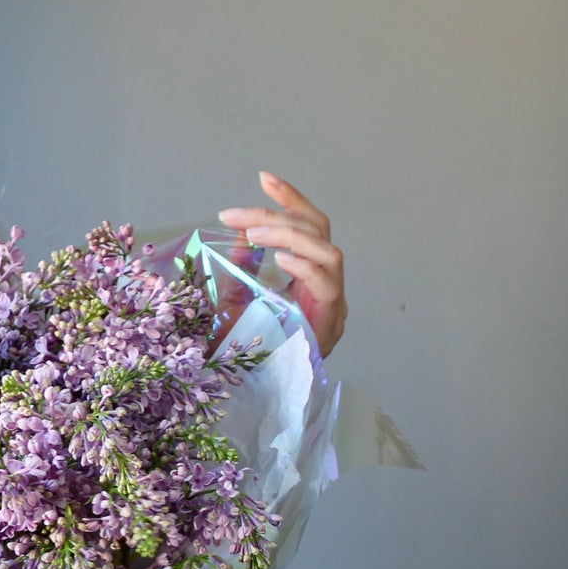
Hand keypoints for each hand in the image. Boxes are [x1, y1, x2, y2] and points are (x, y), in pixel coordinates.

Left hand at [218, 171, 346, 357]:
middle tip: (236, 215)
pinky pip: (328, 286)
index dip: (291, 199)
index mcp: (308, 274)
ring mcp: (332, 302)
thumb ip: (243, 265)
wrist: (257, 391)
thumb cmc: (251, 347)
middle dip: (278, 215)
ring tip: (254, 235)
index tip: (264, 177)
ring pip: (328, 253)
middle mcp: (325, 283)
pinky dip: (306, 268)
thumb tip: (240, 231)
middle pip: (316, 231)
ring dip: (289, 238)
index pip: (307, 225)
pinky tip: (281, 261)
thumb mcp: (238, 298)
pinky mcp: (330, 323)